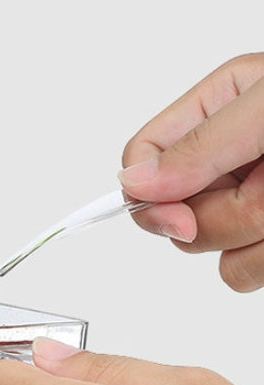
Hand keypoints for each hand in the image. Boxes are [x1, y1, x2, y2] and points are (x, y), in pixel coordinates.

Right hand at [120, 52, 263, 290]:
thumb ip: (202, 145)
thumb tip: (134, 181)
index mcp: (214, 111)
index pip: (141, 158)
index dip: (148, 195)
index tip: (180, 216)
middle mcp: (222, 159)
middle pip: (171, 213)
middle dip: (221, 213)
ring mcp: (244, 202)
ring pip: (203, 247)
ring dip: (251, 237)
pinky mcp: (261, 240)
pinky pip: (237, 272)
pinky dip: (263, 262)